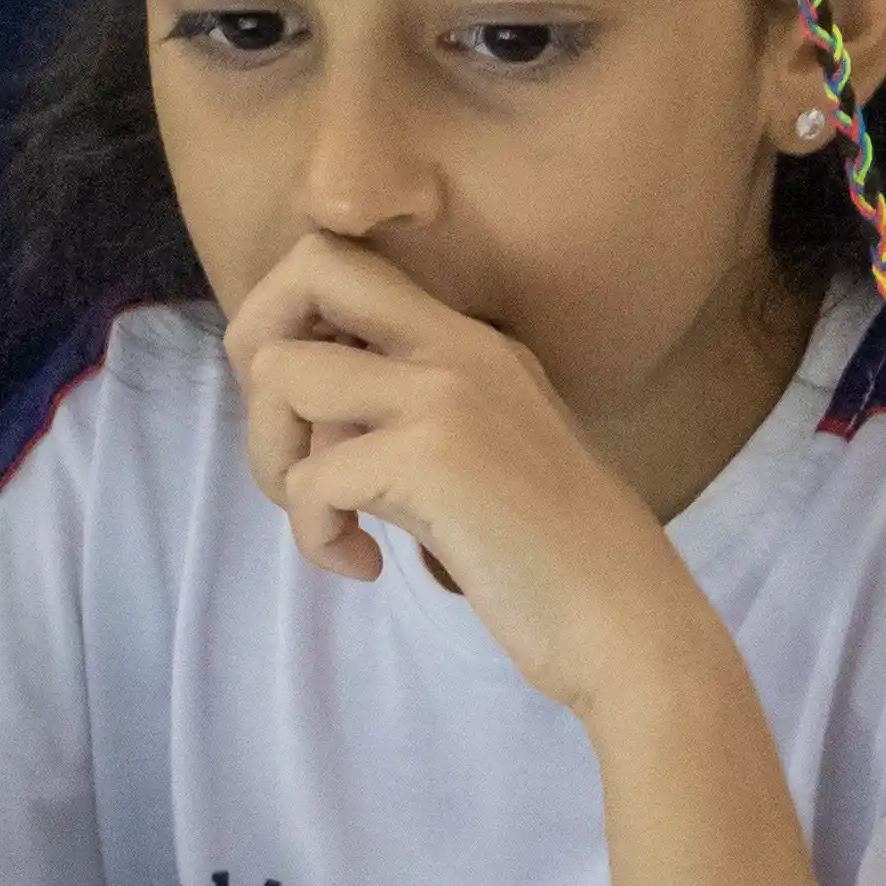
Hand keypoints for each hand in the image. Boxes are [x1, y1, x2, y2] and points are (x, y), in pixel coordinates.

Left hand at [225, 235, 709, 717]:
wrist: (629, 622)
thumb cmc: (553, 561)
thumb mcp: (482, 454)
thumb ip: (405, 414)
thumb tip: (304, 417)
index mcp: (471, 342)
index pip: (344, 263)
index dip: (290, 323)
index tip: (310, 413)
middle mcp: (458, 346)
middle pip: (308, 268)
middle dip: (256, 353)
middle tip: (292, 445)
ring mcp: (446, 395)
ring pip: (282, 373)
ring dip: (274, 459)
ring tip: (329, 517)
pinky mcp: (432, 458)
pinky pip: (310, 476)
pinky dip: (315, 536)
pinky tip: (365, 567)